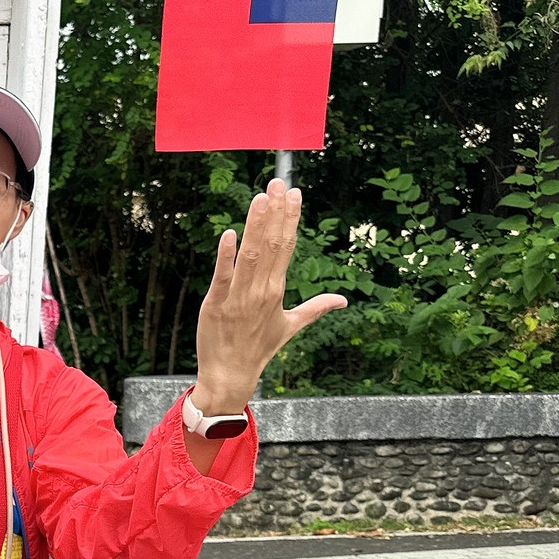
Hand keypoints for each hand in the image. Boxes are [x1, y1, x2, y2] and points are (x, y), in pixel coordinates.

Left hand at [192, 179, 345, 414]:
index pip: (286, 248)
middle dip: (275, 213)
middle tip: (278, 183)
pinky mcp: (215, 304)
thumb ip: (315, 308)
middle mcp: (261, 291)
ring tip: (260, 198)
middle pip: (270, 245)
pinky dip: (226, 256)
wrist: (231, 375)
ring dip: (255, 225)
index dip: (290, 220)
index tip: (293, 193)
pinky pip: (222, 276)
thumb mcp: (290, 326)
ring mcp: (238, 297)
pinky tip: (230, 233)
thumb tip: (343, 300)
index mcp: (277, 291)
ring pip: (249, 256)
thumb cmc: (259, 349)